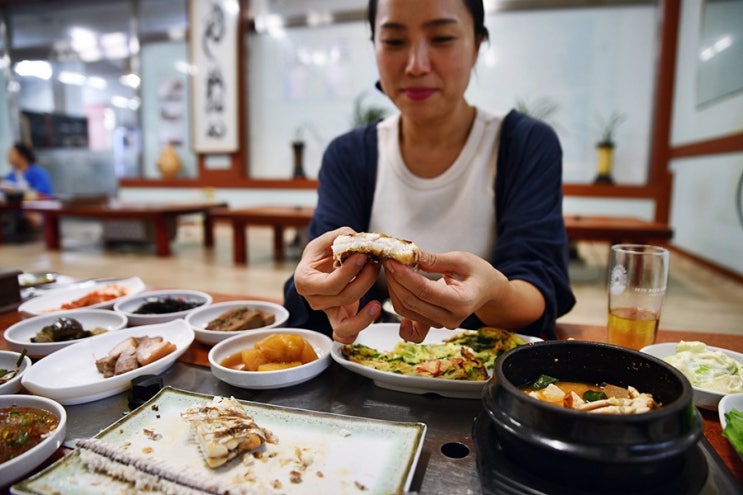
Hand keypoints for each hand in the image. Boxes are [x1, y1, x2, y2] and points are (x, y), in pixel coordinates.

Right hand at [293, 227, 381, 342]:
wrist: (324, 266)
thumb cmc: (323, 253)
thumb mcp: (327, 239)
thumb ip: (340, 236)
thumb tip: (355, 238)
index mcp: (304, 280)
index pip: (328, 284)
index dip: (347, 272)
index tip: (362, 256)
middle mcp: (314, 300)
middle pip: (341, 298)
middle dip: (363, 281)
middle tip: (375, 264)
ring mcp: (327, 313)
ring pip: (344, 325)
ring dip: (365, 315)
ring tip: (377, 302)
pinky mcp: (340, 320)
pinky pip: (348, 335)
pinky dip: (359, 329)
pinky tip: (373, 312)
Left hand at [384, 250, 506, 341]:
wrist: (487, 289)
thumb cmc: (478, 273)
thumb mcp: (461, 259)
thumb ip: (435, 260)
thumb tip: (410, 256)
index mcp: (462, 301)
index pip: (424, 290)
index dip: (404, 275)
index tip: (391, 260)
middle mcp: (452, 318)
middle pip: (412, 301)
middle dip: (396, 280)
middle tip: (388, 261)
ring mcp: (443, 324)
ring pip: (407, 310)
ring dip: (395, 290)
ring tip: (392, 270)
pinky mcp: (435, 326)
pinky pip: (412, 330)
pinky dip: (400, 318)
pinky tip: (397, 300)